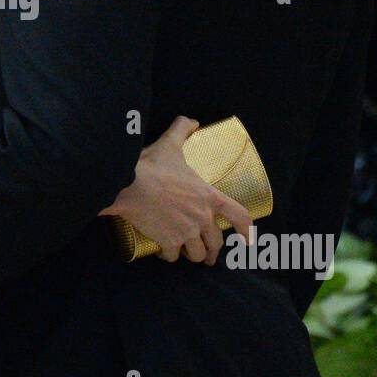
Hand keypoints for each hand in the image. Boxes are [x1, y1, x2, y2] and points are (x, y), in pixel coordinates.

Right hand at [104, 115, 253, 263]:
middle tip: (207, 254)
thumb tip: (190, 121)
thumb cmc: (152, 166)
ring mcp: (186, 232)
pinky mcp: (168, 242)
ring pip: (196, 253)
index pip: (239, 215)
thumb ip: (182, 130)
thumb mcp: (169, 144)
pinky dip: (168, 255)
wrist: (128, 185)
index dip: (247, 230)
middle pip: (216, 242)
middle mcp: (202, 218)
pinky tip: (162, 251)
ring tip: (184, 253)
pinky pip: (172, 256)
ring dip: (192, 255)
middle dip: (212, 250)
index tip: (248, 241)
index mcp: (208, 197)